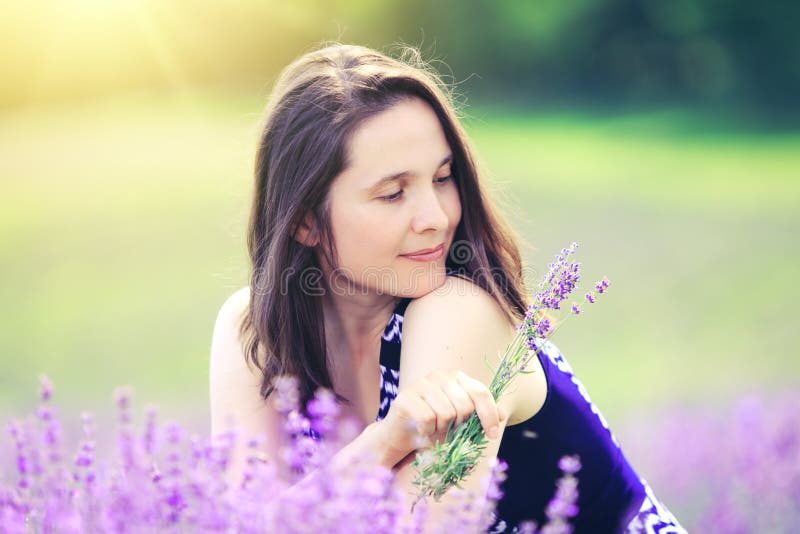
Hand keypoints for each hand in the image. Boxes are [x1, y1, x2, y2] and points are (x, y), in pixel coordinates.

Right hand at [373, 370, 507, 466]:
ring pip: (446, 413)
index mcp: (456, 378)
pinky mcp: (406, 397)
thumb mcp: (462, 423)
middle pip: (464, 405)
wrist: (402, 436)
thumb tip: (502, 414)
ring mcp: (421, 384)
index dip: (489, 414)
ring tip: (434, 430)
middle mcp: (439, 376)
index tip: (493, 435)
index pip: (480, 392)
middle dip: (460, 426)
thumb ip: (481, 416)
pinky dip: (427, 432)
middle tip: (449, 431)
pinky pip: (428, 419)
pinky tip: (421, 431)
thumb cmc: (435, 428)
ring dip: (442, 430)